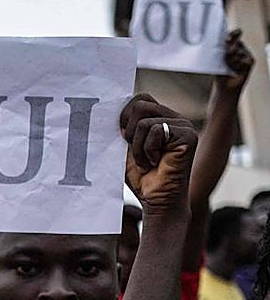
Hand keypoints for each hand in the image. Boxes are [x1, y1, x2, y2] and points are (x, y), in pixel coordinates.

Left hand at [121, 94, 196, 215]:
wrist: (156, 200)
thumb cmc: (141, 177)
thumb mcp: (125, 149)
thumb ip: (123, 129)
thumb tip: (111, 110)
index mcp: (160, 118)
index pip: (140, 99)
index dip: (125, 115)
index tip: (122, 137)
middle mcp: (174, 118)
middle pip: (140, 104)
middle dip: (129, 133)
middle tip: (135, 153)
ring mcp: (183, 125)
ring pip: (145, 120)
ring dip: (137, 147)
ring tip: (146, 161)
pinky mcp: (188, 134)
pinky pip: (155, 130)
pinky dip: (147, 150)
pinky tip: (155, 163)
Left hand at [218, 29, 254, 92]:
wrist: (225, 87)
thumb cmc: (220, 73)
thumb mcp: (217, 61)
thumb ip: (220, 52)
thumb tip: (221, 44)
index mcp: (231, 45)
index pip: (234, 35)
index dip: (232, 34)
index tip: (227, 38)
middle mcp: (239, 48)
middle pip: (237, 41)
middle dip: (230, 45)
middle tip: (226, 51)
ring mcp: (246, 54)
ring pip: (239, 51)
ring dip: (231, 60)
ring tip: (228, 67)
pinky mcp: (250, 60)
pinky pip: (244, 59)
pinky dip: (237, 65)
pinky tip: (235, 70)